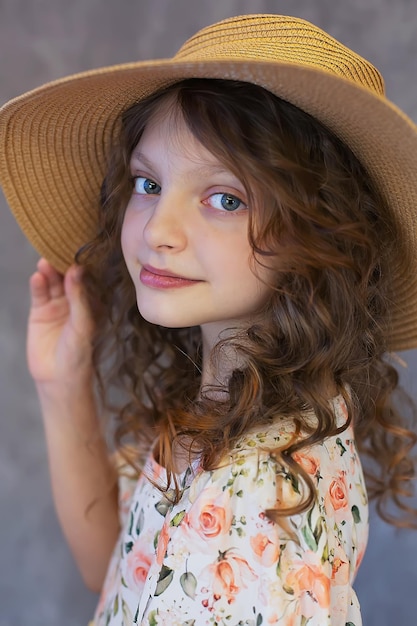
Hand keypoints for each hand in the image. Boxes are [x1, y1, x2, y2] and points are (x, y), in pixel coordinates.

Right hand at [27, 258, 94, 386]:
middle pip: (67, 277)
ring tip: (45, 261)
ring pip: (52, 283)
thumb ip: (79, 299)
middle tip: (59, 251)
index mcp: (90, 303)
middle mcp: (74, 301)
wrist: (58, 377)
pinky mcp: (40, 312)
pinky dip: (38, 284)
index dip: (82, 266)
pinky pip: (39, 294)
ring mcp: (56, 305)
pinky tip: (37, 276)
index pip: (86, 280)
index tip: (79, 251)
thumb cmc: (78, 354)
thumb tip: (76, 272)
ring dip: (49, 272)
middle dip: (63, 265)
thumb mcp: (82, 326)